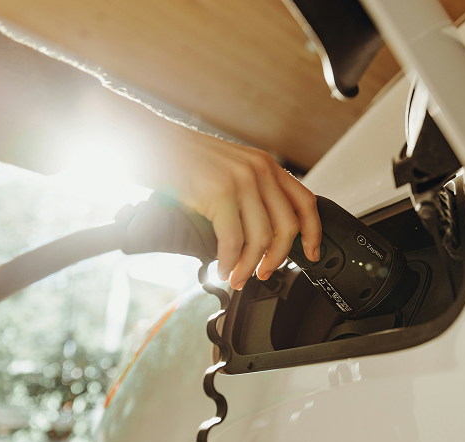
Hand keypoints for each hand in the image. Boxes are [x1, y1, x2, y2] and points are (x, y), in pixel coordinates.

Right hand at [167, 132, 320, 289]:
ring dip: (249, 266)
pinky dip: (229, 262)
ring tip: (237, 277)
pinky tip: (222, 269)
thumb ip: (252, 193)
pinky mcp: (219, 192)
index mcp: (266, 165)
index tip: (311, 254)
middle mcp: (259, 171)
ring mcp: (240, 181)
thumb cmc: (184, 159)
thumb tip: (263, 235)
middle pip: (287, 227)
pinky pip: (233, 240)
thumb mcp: (230, 169)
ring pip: (261, 238)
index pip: (305, 202)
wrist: (150, 141)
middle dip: (278, 258)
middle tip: (264, 273)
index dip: (313, 232)